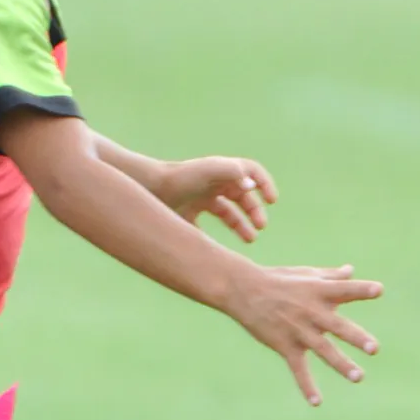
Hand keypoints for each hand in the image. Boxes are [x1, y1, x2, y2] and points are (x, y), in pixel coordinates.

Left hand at [160, 156, 277, 242]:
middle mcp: (213, 185)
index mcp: (221, 173)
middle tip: (261, 227)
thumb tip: (252, 184)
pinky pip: (207, 229)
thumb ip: (231, 172)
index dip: (265, 185)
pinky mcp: (187, 215)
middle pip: (243, 198)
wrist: (146, 188)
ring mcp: (200, 200)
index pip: (251, 173)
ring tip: (250, 240)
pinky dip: (216, 239)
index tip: (272, 201)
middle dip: (255, 211)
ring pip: (229, 214)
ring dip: (243, 226)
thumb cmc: (179, 178)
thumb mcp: (207, 171)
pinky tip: (220, 249)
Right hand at [222, 261, 382, 405]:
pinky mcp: (285, 345)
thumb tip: (351, 271)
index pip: (345, 290)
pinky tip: (317, 402)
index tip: (379, 290)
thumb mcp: (306, 274)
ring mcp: (298, 330)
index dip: (362, 290)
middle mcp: (312, 311)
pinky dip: (306, 386)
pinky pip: (298, 369)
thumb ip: (331, 277)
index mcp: (319, 291)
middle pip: (338, 326)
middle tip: (374, 349)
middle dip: (356, 338)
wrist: (244, 290)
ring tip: (359, 377)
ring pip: (323, 350)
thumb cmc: (279, 280)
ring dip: (341, 364)